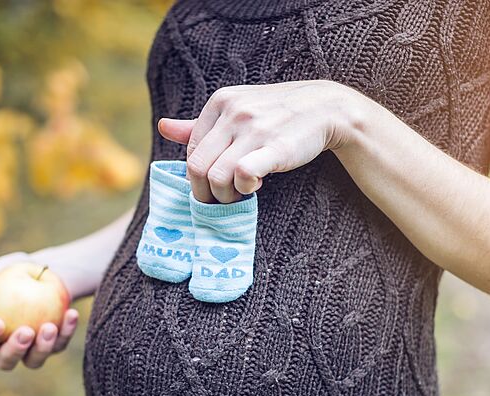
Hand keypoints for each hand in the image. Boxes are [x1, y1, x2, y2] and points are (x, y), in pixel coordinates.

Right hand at [0, 251, 79, 370]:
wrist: (51, 269)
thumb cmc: (15, 270)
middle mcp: (5, 344)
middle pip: (4, 362)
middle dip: (14, 351)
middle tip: (26, 332)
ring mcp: (31, 348)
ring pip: (33, 362)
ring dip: (43, 348)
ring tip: (50, 325)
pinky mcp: (55, 344)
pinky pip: (59, 345)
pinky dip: (66, 331)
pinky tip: (71, 314)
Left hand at [158, 80, 355, 202]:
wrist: (326, 108)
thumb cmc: (277, 113)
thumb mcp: (237, 109)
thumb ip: (199, 124)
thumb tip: (163, 127)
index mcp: (219, 102)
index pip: (190, 151)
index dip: (200, 176)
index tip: (216, 183)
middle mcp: (233, 112)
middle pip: (196, 168)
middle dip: (205, 193)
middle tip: (221, 200)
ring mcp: (253, 128)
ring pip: (216, 177)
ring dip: (224, 196)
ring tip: (239, 194)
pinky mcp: (274, 146)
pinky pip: (242, 174)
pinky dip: (244, 188)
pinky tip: (255, 186)